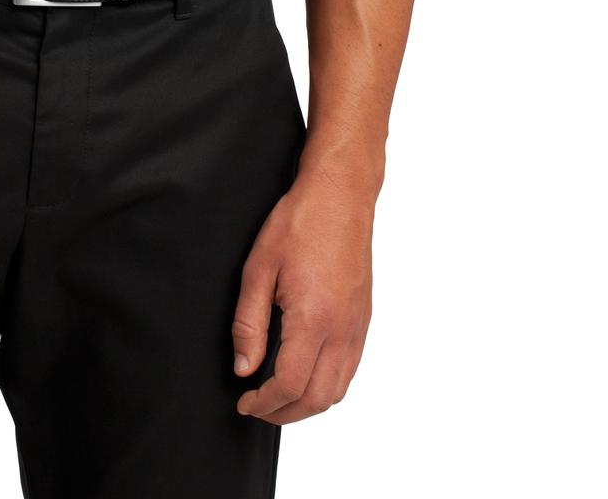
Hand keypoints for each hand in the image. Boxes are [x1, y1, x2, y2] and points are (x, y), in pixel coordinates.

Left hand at [231, 165, 373, 423]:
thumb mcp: (259, 267)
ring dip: (307, 405)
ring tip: (278, 398)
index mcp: (314, 319)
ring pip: (338, 390)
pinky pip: (349, 369)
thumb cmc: (299, 222)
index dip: (264, 403)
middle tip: (257, 408)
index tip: (244, 403)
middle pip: (317, 398)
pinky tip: (306, 375)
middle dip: (284, 413)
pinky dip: (327, 386)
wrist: (340, 195)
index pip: (289, 384)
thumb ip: (248, 323)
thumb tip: (244, 368)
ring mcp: (357, 326)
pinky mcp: (363, 319)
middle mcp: (341, 329)